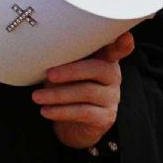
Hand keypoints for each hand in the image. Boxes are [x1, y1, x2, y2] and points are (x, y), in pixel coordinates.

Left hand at [32, 32, 133, 148]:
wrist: (72, 126)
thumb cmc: (67, 89)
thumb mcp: (65, 71)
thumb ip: (65, 59)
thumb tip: (46, 51)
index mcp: (105, 60)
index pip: (116, 49)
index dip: (121, 44)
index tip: (126, 36)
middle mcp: (113, 77)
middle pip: (98, 69)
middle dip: (70, 71)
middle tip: (48, 75)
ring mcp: (112, 98)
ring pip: (87, 92)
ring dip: (58, 94)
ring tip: (36, 97)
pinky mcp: (106, 118)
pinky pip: (83, 112)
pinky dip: (61, 111)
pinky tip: (46, 111)